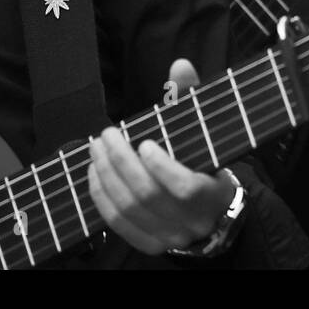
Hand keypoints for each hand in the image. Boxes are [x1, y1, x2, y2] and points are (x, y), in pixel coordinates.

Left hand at [86, 59, 235, 254]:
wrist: (211, 210)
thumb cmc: (205, 161)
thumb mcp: (204, 130)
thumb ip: (191, 98)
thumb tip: (179, 65)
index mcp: (213, 193)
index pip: (185, 188)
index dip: (162, 167)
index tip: (144, 143)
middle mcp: (192, 221)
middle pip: (148, 195)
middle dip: (121, 163)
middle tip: (106, 136)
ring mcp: (169, 236)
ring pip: (129, 209)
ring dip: (107, 176)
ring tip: (96, 149)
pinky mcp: (149, 244)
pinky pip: (118, 224)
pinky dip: (102, 197)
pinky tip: (95, 174)